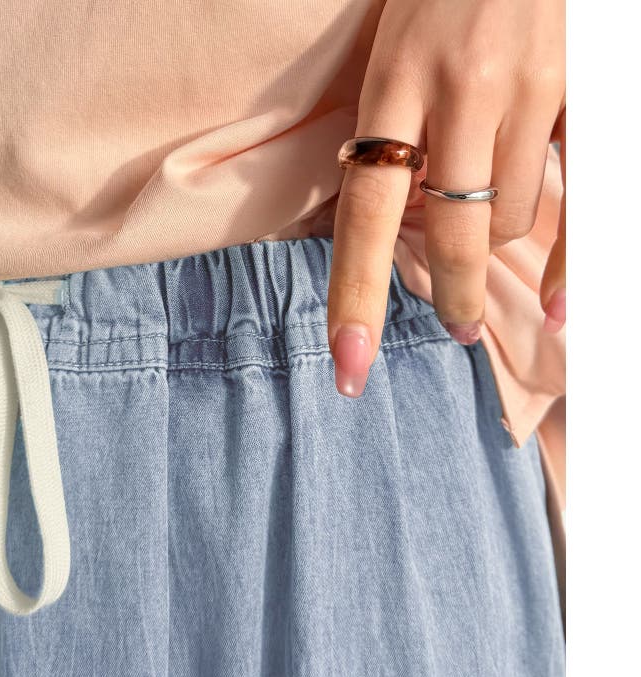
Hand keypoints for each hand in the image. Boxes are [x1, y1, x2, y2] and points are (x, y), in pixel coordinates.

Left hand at [327, 0, 565, 396]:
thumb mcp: (393, 51)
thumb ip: (395, 136)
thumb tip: (400, 229)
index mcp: (395, 80)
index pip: (366, 213)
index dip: (356, 297)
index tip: (349, 366)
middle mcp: (461, 91)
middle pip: (450, 234)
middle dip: (451, 295)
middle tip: (456, 327)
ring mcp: (532, 89)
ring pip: (510, 219)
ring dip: (494, 242)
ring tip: (489, 220)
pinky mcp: (587, 86)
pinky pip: (584, 201)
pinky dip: (570, 264)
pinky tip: (559, 309)